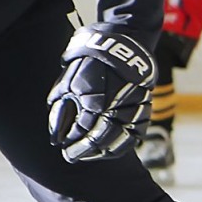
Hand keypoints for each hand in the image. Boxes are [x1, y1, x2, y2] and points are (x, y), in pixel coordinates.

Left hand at [46, 24, 154, 162]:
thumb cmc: (91, 61)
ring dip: (103, 151)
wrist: (122, 45)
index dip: (72, 144)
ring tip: (90, 155)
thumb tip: (57, 134)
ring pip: (120, 141)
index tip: (64, 150)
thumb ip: (62, 108)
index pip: (82, 132)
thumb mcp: (69, 81)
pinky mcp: (144, 108)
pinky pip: (136, 135)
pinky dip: (123, 145)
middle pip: (100, 140)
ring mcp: (133, 109)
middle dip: (84, 151)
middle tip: (72, 156)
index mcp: (95, 100)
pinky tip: (110, 148)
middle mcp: (116, 107)